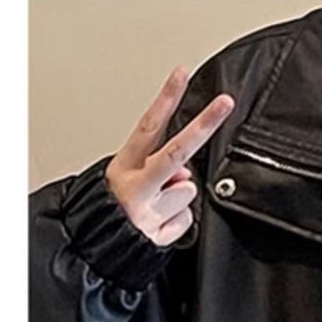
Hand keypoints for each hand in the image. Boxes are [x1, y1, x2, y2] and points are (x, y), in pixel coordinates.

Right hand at [105, 68, 235, 245]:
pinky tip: (159, 224)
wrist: (96, 247)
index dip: (166, 98)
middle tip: (225, 103)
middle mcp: (136, 186)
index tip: (181, 73)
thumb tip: (184, 174)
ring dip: (178, 201)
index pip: (149, 125)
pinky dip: (177, 223)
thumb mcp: (128, 177)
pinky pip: (185, 220)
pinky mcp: (158, 235)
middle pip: (177, 151)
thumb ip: (159, 166)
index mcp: (125, 165)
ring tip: (157, 208)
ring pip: (187, 191)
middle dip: (203, 125)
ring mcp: (148, 211)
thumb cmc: (114, 207)